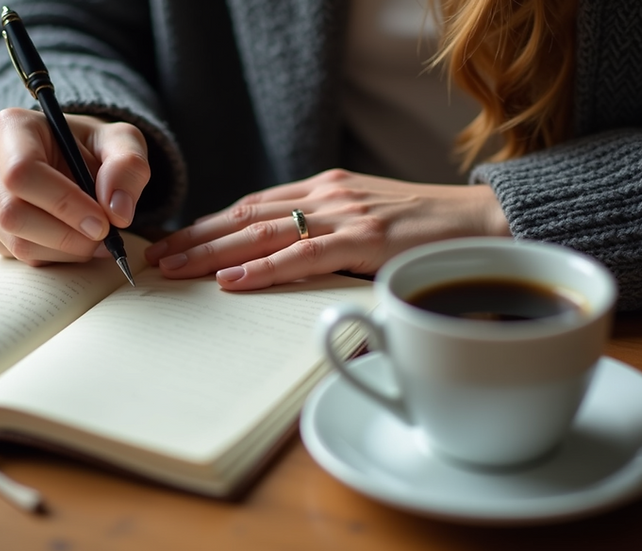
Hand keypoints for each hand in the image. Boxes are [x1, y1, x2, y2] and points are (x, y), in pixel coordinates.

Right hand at [0, 108, 149, 265]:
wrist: (71, 157)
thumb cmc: (93, 146)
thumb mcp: (122, 142)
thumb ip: (128, 167)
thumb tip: (117, 212)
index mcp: (11, 126)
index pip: (23, 172)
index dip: (64, 204)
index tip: (103, 224)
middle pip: (12, 213)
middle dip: (66, 235)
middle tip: (105, 238)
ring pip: (15, 241)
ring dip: (65, 251)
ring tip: (96, 239)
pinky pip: (17, 256)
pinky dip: (55, 257)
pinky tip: (75, 241)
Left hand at [144, 169, 510, 289]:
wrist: (485, 221)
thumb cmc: (427, 229)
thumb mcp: (368, 222)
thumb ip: (329, 236)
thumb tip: (287, 263)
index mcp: (325, 190)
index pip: (252, 206)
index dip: (209, 225)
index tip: (176, 243)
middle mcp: (327, 195)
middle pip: (245, 216)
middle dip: (196, 238)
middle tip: (156, 259)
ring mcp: (344, 214)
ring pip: (262, 232)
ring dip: (212, 253)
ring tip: (175, 270)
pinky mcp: (366, 239)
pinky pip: (303, 255)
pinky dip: (263, 268)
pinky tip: (231, 281)